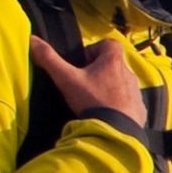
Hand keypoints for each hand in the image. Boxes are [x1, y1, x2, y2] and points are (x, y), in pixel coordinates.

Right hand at [27, 35, 144, 126]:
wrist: (115, 132)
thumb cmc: (92, 101)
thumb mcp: (67, 79)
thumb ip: (49, 59)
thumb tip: (32, 39)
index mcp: (113, 62)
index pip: (109, 44)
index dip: (95, 49)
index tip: (82, 63)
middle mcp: (129, 74)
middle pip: (114, 64)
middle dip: (100, 70)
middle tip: (84, 83)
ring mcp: (136, 93)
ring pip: (122, 83)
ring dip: (109, 87)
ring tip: (94, 100)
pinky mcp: (140, 110)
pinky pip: (130, 102)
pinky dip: (119, 105)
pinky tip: (107, 114)